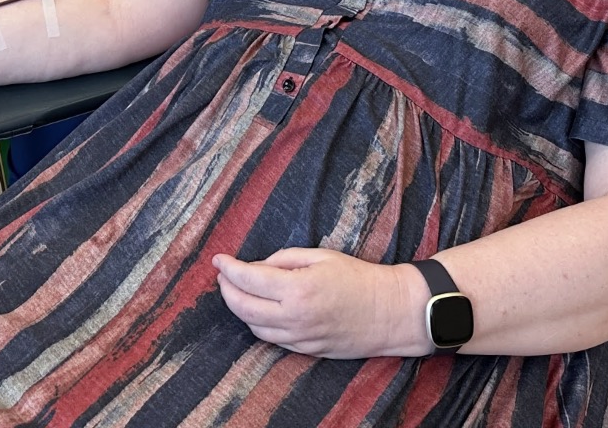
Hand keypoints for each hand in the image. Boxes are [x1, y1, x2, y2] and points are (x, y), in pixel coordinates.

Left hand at [212, 248, 426, 358]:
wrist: (390, 312)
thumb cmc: (359, 278)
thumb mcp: (321, 256)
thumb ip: (284, 259)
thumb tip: (257, 266)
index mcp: (298, 289)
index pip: (248, 279)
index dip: (228, 268)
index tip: (218, 259)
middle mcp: (294, 317)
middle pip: (242, 308)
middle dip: (226, 290)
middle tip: (223, 275)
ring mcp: (300, 338)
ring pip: (254, 327)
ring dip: (240, 309)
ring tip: (239, 290)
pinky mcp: (307, 350)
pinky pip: (272, 339)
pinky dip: (258, 324)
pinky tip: (260, 310)